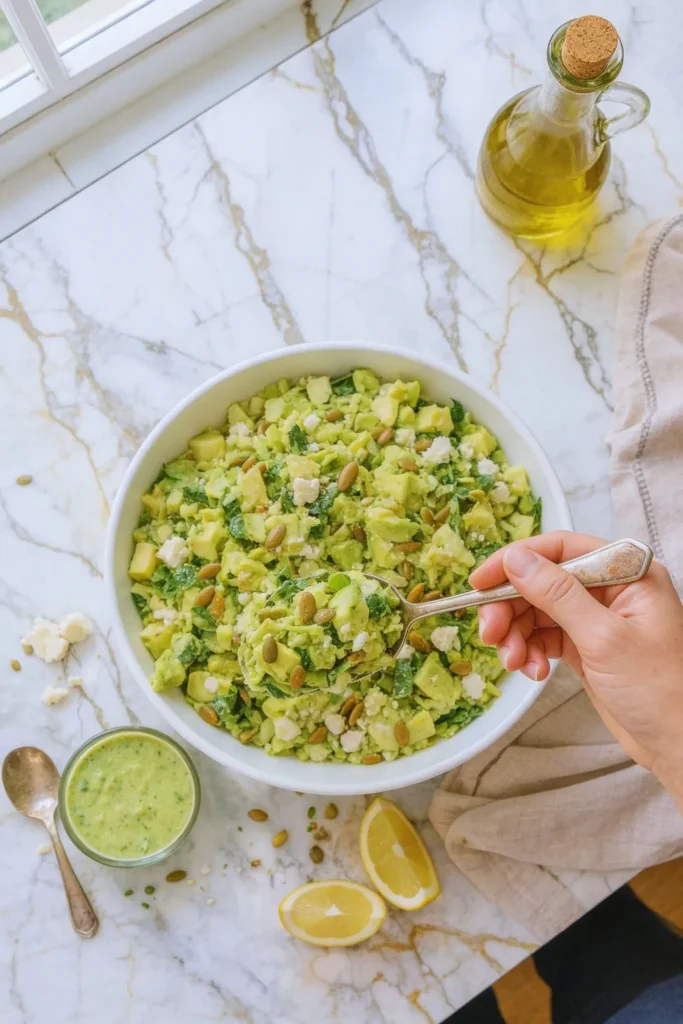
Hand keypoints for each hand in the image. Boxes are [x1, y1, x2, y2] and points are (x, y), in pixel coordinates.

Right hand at [470, 531, 682, 804]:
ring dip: (517, 634)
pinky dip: (531, 652)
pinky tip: (533, 672)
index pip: (561, 549)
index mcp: (627, 573)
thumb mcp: (604, 638)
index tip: (482, 581)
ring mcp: (596, 618)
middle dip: (511, 607)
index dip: (516, 561)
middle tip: (490, 634)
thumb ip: (557, 595)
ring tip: (514, 662)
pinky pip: (544, 637)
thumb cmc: (661, 691)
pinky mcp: (586, 645)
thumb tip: (516, 559)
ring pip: (537, 611)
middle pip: (542, 581)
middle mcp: (610, 589)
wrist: (678, 745)